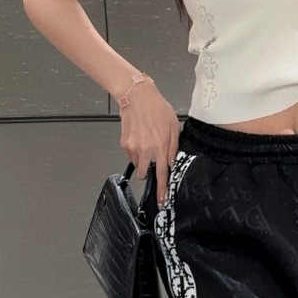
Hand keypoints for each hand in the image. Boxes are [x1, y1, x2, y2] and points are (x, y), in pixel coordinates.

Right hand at [120, 81, 180, 205]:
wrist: (137, 97)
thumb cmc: (157, 108)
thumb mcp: (173, 127)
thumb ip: (173, 147)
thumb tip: (172, 163)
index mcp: (161, 148)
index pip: (162, 175)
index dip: (162, 190)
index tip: (162, 201)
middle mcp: (146, 151)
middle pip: (145, 175)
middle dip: (149, 172)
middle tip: (152, 159)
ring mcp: (133, 148)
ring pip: (137, 165)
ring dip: (142, 160)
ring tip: (146, 144)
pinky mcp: (124, 144)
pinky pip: (130, 155)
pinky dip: (135, 151)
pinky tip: (139, 138)